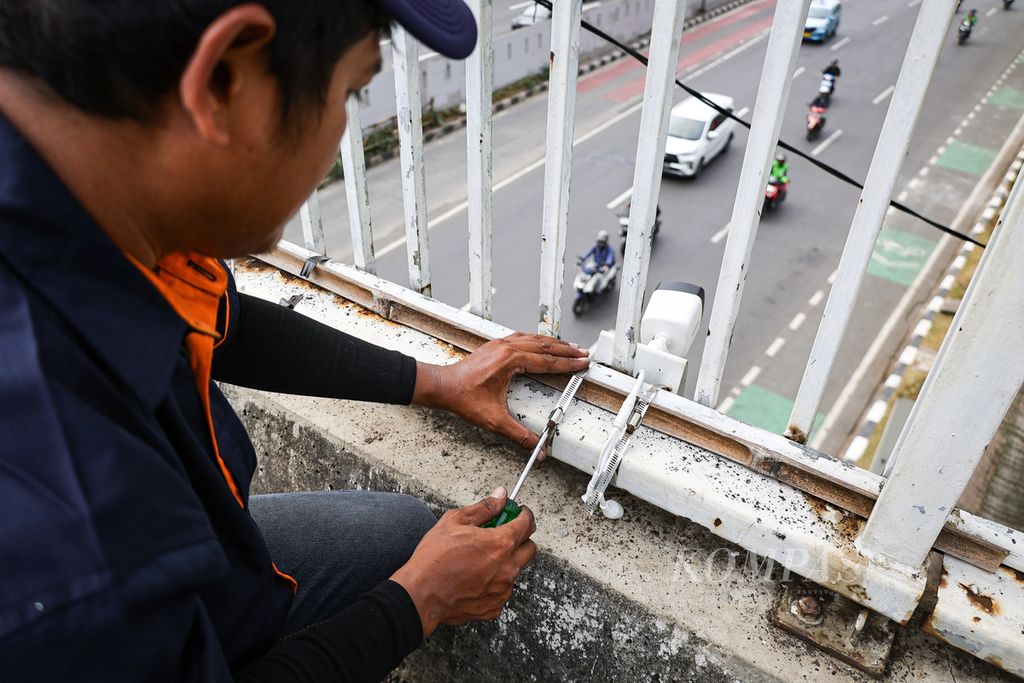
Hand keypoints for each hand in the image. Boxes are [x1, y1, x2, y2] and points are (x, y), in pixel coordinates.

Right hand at [390, 488, 536, 635]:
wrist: (420, 594)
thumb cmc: (434, 558)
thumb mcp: (455, 521)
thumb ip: (484, 508)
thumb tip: (499, 497)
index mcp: (500, 544)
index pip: (527, 525)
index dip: (524, 515)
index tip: (520, 513)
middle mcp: (507, 568)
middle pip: (529, 549)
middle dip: (521, 538)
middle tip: (504, 534)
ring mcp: (502, 590)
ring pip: (515, 571)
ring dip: (506, 562)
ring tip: (481, 559)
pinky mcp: (494, 607)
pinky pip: (502, 591)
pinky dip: (494, 583)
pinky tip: (476, 578)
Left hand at [413, 332, 588, 453]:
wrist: (443, 386)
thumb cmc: (463, 397)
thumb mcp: (494, 419)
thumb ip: (519, 434)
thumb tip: (537, 446)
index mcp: (511, 360)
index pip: (547, 361)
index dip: (568, 364)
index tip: (582, 363)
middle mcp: (507, 348)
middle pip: (545, 346)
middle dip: (566, 350)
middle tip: (583, 354)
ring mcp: (500, 345)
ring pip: (534, 339)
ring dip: (553, 343)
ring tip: (569, 347)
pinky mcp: (494, 346)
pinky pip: (522, 338)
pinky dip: (537, 340)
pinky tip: (541, 343)